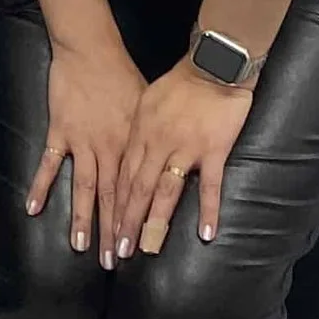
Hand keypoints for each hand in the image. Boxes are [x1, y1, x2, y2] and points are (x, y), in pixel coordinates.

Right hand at [28, 37, 144, 262]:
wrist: (92, 51)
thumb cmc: (123, 75)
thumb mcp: (146, 108)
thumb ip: (148, 138)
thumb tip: (160, 162)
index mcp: (133, 146)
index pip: (134, 192)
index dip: (134, 221)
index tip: (135, 248)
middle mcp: (110, 149)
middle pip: (112, 198)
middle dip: (112, 231)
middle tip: (111, 262)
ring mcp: (83, 142)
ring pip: (85, 188)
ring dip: (83, 218)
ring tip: (80, 247)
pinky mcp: (60, 131)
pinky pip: (50, 164)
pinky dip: (41, 186)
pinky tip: (32, 208)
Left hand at [120, 61, 253, 258]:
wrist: (211, 65)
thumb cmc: (178, 84)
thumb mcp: (146, 103)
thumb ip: (137, 131)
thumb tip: (128, 154)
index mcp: (139, 134)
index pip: (121, 177)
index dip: (112, 206)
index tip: (105, 231)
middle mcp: (156, 145)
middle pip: (136, 189)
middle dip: (125, 223)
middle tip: (118, 253)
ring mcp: (184, 149)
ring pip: (165, 191)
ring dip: (155, 222)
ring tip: (147, 250)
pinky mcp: (213, 150)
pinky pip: (210, 185)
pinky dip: (208, 210)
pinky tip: (207, 234)